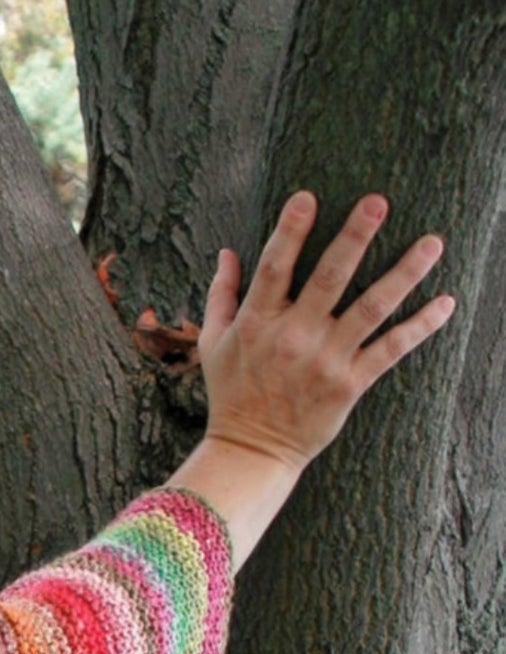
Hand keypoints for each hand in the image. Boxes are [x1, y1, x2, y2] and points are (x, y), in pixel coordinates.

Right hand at [197, 189, 457, 472]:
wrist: (250, 452)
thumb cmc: (231, 395)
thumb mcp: (212, 345)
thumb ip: (221, 296)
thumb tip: (228, 252)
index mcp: (257, 324)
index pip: (274, 268)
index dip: (290, 231)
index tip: (307, 197)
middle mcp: (293, 338)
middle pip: (329, 278)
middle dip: (355, 237)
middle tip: (379, 201)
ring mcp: (324, 360)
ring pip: (371, 308)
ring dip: (404, 273)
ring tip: (432, 243)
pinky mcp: (349, 383)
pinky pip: (391, 349)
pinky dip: (420, 326)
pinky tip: (445, 303)